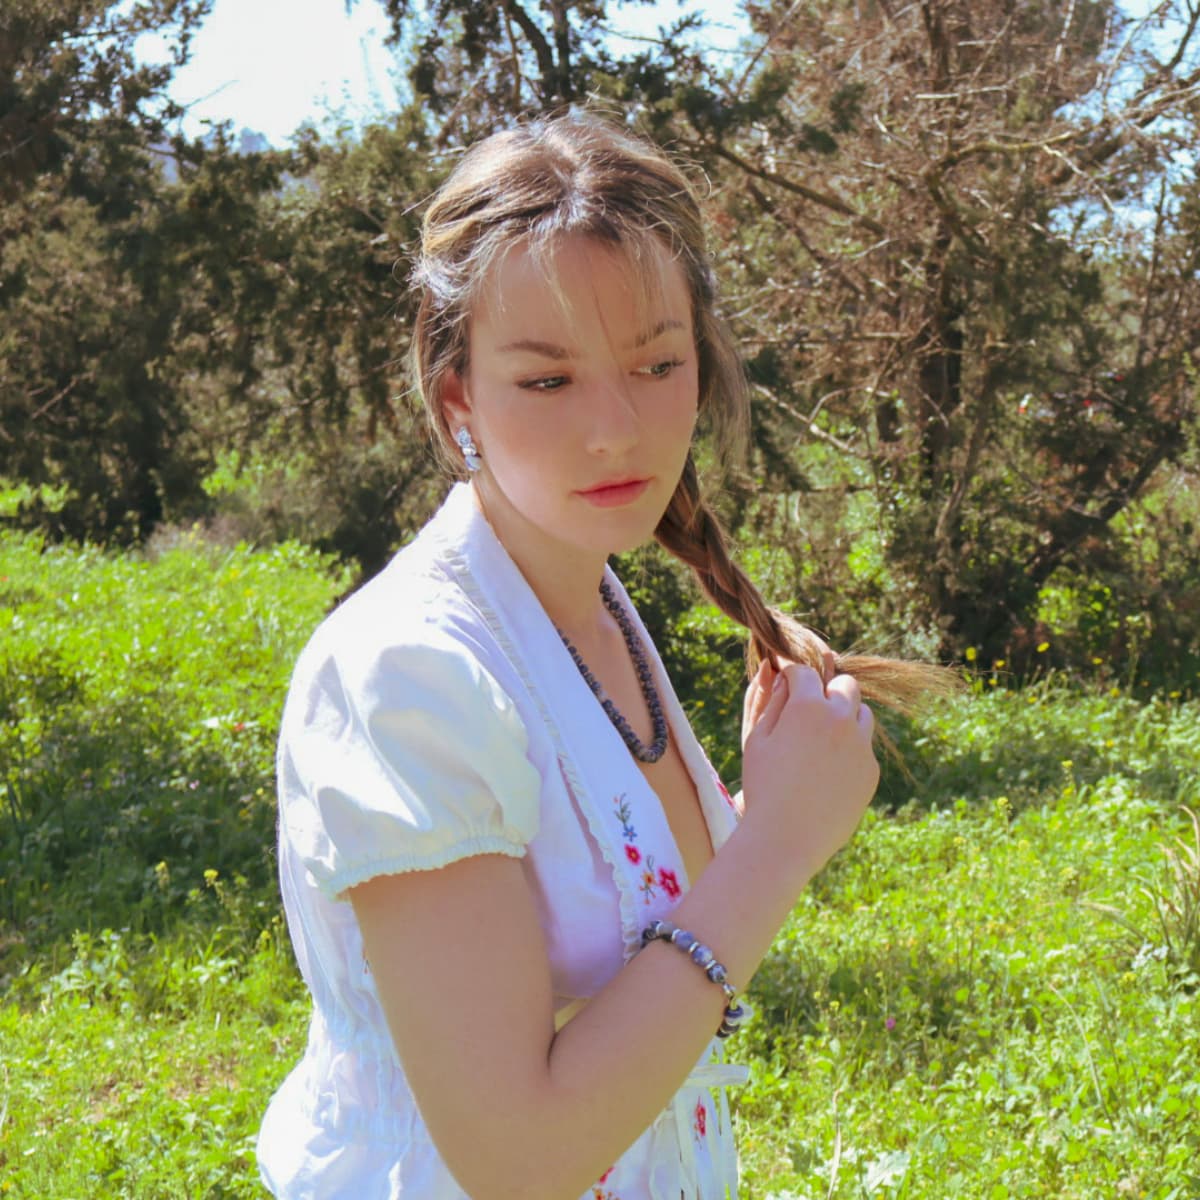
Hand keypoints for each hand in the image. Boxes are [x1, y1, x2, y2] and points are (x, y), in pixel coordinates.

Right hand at [740, 662, 878, 881]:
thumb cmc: (763, 785)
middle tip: (808, 711)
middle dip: (827, 690)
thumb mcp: (756, 739)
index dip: (793, 676)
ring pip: (862, 713)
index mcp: (808, 707)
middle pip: (845, 684)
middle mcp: (840, 719)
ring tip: (820, 741)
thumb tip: (775, 672)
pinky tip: (827, 771)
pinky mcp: (870, 770)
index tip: (786, 685)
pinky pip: (864, 747)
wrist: (786, 839)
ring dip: (844, 716)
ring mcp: (861, 746)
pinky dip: (850, 749)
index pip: (805, 672)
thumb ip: (769, 701)